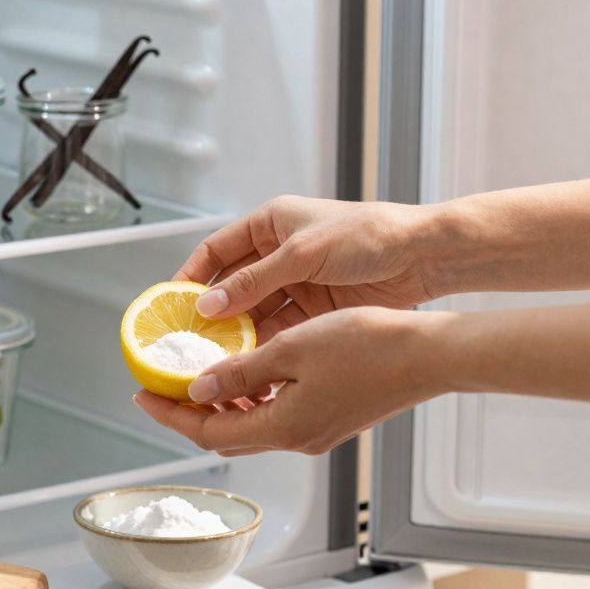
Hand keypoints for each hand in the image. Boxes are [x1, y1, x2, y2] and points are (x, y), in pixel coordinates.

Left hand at [134, 307, 449, 455]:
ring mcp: (317, 432)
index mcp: (283, 427)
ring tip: (199, 373)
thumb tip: (198, 386)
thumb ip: (241, 371)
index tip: (142, 394)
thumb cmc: (368, 346)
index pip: (209, 431)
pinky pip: (277, 415)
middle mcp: (297, 438)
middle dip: (190, 412)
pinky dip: (253, 398)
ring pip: (253, 425)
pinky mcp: (332, 419)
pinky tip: (249, 370)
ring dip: (223, 404)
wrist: (428, 355)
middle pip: (227, 434)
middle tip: (163, 386)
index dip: (171, 415)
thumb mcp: (292, 348)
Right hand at [178, 196, 444, 341]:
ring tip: (211, 359)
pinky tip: (245, 364)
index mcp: (269, 224)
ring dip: (234, 334)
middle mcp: (277, 254)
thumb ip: (254, 282)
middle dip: (209, 314)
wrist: (422, 256)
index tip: (168, 304)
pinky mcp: (314, 310)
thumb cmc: (367, 235)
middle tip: (186, 342)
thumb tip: (207, 307)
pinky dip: (261, 345)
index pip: (215, 251)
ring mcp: (295, 284)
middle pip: (231, 287)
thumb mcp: (302, 255)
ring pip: (253, 313)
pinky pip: (277, 329)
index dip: (190, 276)